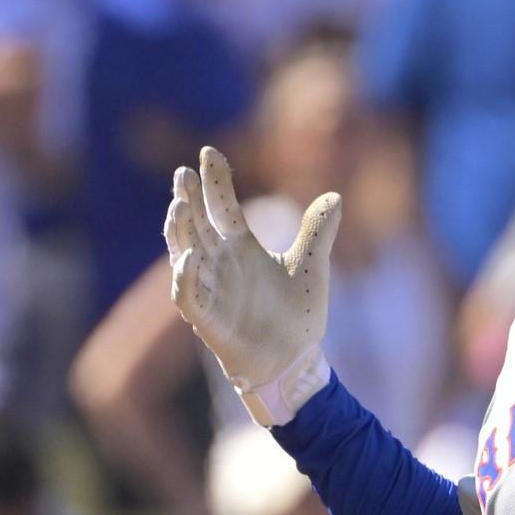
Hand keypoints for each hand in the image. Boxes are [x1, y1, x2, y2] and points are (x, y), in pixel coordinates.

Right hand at [163, 146, 341, 425]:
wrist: (296, 361)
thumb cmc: (297, 314)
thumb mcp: (311, 267)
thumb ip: (317, 232)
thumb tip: (335, 196)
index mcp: (241, 247)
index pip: (222, 207)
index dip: (214, 181)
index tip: (209, 153)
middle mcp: (220, 263)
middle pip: (197, 224)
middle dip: (188, 199)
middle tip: (182, 173)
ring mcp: (210, 289)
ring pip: (184, 254)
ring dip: (179, 231)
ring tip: (178, 205)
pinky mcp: (207, 319)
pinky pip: (189, 296)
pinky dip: (184, 278)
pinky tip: (188, 258)